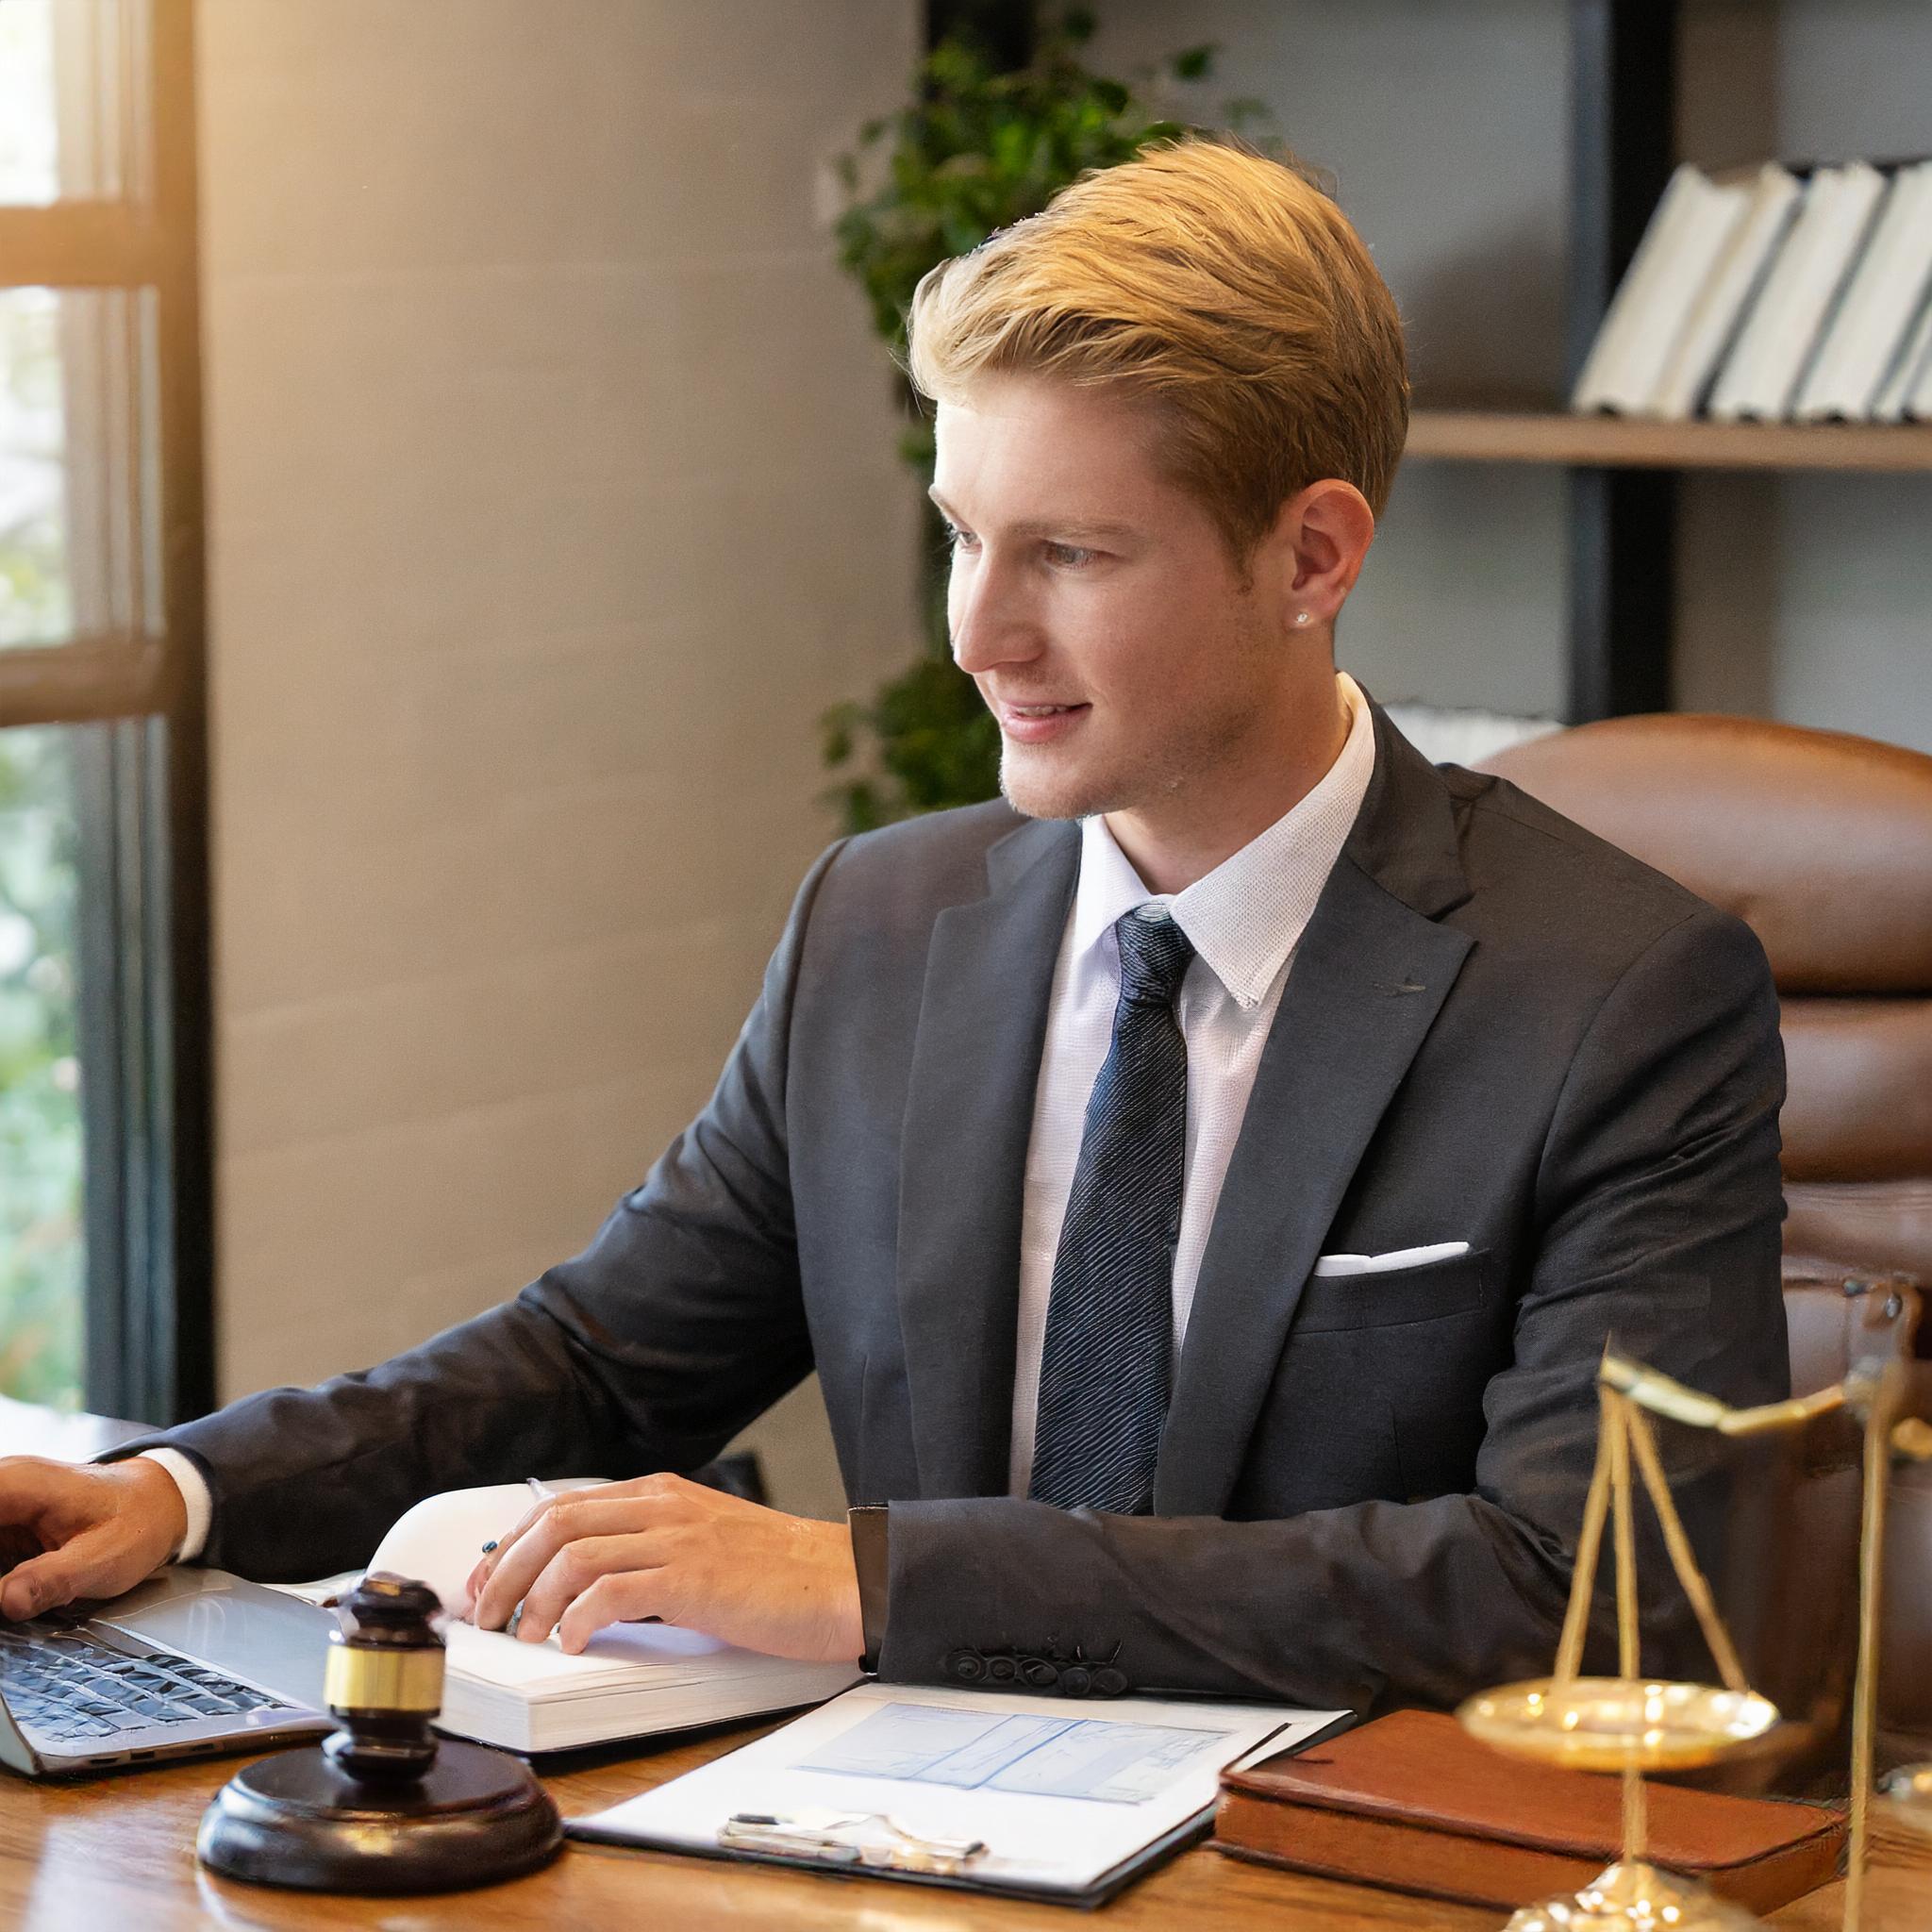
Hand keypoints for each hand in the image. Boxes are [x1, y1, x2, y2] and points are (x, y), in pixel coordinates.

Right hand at [0, 1457, 187, 1619]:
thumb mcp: (102, 1558)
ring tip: (17, 1594)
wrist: (160, 1504)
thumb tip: (4, 1602)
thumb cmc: (137, 1521)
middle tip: (10, 1598)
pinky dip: (0, 1580)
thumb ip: (51, 1580)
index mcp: (15, 1485)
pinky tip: (12, 1594)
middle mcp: (0, 1488)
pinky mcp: (2, 1529)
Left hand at [464, 1474, 863, 1662]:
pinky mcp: (694, 1579)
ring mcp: (678, 1539)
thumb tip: (590, 1585)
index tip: (487, 1584)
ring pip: (572, 1554)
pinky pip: (612, 1591)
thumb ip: (652, 1549)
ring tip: (526, 1638)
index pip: (561, 1505)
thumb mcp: (705, 1542)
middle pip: (553, 1523)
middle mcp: (663, 1507)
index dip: (510, 1545)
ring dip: (533, 1600)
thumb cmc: (782, 1574)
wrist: (844, 1579)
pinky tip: (574, 1642)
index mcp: (661, 1494)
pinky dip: (578, 1617)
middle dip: (504, 1571)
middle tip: (486, 1616)